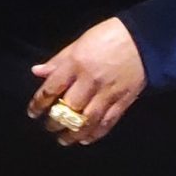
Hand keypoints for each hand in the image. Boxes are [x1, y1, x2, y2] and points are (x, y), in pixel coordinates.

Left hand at [26, 17, 145, 145]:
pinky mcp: (123, 101)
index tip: (32, 112)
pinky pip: (107, 122)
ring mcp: (107, 93)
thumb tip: (37, 72)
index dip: (39, 103)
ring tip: (64, 139)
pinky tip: (86, 139)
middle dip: (55, 121)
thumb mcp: (78, 42)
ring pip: (87, 120)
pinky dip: (95, 134)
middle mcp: (90, 81)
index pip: (52, 88)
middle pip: (68, 108)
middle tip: (49, 127)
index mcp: (76, 63)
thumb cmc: (107, 36)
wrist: (143, 39)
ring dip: (73, 133)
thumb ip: (58, 60)